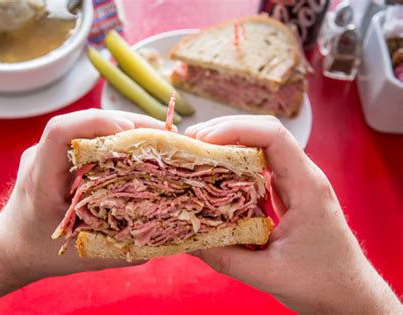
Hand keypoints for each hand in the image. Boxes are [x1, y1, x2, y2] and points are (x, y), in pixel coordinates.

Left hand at [0, 109, 169, 281]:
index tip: (131, 132)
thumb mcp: (83, 254)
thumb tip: (165, 236)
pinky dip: (115, 137)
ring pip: (87, 126)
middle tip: (163, 134)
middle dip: (126, 122)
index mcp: (42, 179)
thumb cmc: (41, 252)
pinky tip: (137, 147)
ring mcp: (47, 153)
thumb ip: (122, 248)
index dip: (96, 123)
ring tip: (156, 137)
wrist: (9, 247)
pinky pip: (87, 137)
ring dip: (124, 127)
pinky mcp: (57, 156)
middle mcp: (41, 157)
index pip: (60, 131)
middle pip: (82, 122)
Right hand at [185, 116, 400, 313]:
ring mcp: (296, 184)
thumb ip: (226, 259)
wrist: (349, 293)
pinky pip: (260, 168)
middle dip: (226, 131)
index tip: (204, 140)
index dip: (236, 130)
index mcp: (306, 186)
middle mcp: (302, 176)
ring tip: (197, 152)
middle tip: (191, 142)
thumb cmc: (322, 283)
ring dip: (229, 144)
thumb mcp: (269, 275)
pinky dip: (235, 164)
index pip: (273, 136)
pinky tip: (215, 174)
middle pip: (264, 133)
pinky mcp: (288, 194)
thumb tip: (187, 242)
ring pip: (261, 147)